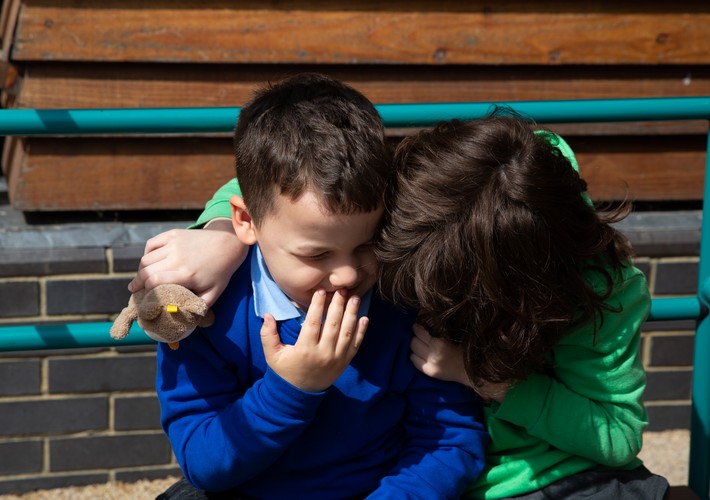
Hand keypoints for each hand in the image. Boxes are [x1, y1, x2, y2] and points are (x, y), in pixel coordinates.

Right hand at [128, 220, 247, 306]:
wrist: (228, 243)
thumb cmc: (221, 271)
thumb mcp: (214, 292)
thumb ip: (199, 307)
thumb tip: (187, 322)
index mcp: (187, 274)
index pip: (155, 281)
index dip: (144, 291)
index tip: (141, 297)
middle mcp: (177, 257)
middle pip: (146, 270)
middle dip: (138, 282)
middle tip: (136, 289)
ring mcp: (174, 244)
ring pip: (146, 258)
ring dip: (141, 269)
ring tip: (143, 277)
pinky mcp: (173, 234)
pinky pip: (151, 244)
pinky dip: (147, 254)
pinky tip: (150, 262)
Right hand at [259, 289, 367, 391]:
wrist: (300, 394)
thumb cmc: (285, 371)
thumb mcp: (272, 355)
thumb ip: (268, 335)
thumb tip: (267, 315)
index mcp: (305, 350)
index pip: (312, 323)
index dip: (317, 305)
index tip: (321, 291)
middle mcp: (323, 354)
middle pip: (333, 325)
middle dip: (338, 305)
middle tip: (341, 290)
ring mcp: (336, 359)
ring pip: (347, 333)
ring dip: (352, 314)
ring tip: (355, 298)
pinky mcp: (345, 363)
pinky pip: (356, 345)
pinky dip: (361, 331)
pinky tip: (364, 318)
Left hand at [410, 324, 509, 401]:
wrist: (472, 370)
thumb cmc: (465, 348)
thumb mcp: (454, 334)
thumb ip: (440, 326)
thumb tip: (426, 314)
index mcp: (440, 342)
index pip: (420, 330)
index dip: (418, 324)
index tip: (420, 321)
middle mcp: (433, 354)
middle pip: (414, 339)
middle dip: (416, 334)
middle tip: (420, 331)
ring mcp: (430, 364)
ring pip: (412, 349)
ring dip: (415, 344)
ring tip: (420, 341)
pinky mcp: (429, 372)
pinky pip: (414, 360)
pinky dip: (414, 355)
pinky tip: (420, 353)